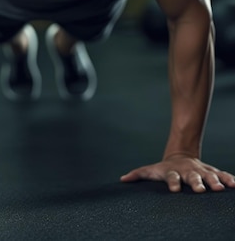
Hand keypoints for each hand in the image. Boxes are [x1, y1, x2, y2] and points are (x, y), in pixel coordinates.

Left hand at [120, 154, 234, 192]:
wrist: (179, 155)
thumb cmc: (163, 168)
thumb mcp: (151, 170)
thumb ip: (138, 174)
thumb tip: (122, 179)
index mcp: (172, 172)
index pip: (171, 178)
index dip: (172, 183)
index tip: (174, 190)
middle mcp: (187, 171)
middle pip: (192, 177)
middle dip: (197, 183)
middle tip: (202, 190)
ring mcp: (200, 170)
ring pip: (208, 175)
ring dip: (214, 181)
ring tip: (220, 188)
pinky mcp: (211, 171)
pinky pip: (221, 174)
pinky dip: (228, 178)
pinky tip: (234, 185)